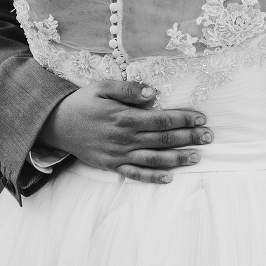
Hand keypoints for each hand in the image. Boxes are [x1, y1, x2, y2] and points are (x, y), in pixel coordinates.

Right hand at [37, 80, 212, 183]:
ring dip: (178, 159)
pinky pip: (135, 174)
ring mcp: (118, 155)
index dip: (184, 118)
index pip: (162, 119)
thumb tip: (153, 93)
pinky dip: (153, 178)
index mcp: (124, 117)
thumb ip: (128, 89)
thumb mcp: (102, 87)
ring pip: (154, 159)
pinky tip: (169, 178)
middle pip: (163, 139)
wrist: (55, 125)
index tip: (202, 118)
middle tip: (210, 137)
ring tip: (198, 157)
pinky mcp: (112, 166)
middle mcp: (124, 138)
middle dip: (189, 137)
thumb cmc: (82, 103)